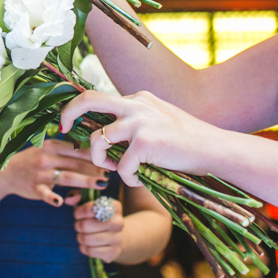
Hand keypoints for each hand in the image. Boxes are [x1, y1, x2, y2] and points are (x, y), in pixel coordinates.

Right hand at [0, 139, 108, 206]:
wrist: (7, 173)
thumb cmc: (33, 161)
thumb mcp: (48, 151)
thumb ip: (68, 154)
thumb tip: (95, 158)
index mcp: (52, 145)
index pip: (78, 149)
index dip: (96, 155)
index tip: (111, 159)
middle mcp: (46, 157)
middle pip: (76, 163)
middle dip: (96, 168)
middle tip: (113, 173)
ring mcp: (40, 173)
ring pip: (67, 177)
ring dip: (85, 181)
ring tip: (101, 184)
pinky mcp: (34, 188)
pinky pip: (45, 193)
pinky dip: (52, 197)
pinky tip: (62, 202)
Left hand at [61, 89, 226, 185]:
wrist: (215, 149)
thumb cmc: (188, 141)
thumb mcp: (160, 120)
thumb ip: (136, 121)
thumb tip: (110, 134)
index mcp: (138, 99)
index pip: (99, 98)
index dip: (80, 112)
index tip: (69, 124)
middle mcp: (136, 105)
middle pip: (88, 99)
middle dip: (68, 113)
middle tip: (61, 129)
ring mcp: (140, 122)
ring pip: (98, 140)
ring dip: (99, 159)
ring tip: (115, 168)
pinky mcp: (145, 142)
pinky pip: (121, 166)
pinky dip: (128, 178)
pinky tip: (141, 179)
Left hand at [74, 197, 124, 262]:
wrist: (114, 236)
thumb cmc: (97, 217)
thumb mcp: (88, 203)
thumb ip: (77, 196)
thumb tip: (68, 200)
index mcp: (114, 206)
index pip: (89, 209)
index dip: (78, 212)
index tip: (78, 214)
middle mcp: (118, 222)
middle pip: (86, 225)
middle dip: (78, 225)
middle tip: (79, 225)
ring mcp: (118, 238)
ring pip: (87, 239)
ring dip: (80, 237)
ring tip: (82, 235)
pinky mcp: (114, 252)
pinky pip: (91, 251)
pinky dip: (84, 248)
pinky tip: (86, 245)